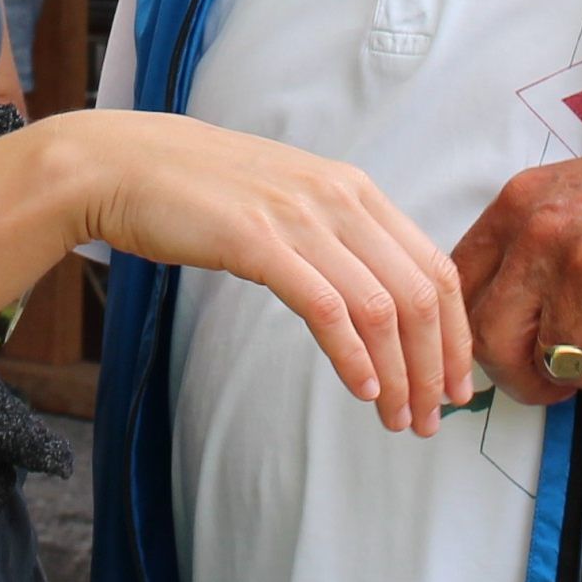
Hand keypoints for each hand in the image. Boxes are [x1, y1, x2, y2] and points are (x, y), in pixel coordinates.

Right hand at [46, 110, 471, 435]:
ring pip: (380, 306)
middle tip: (433, 417)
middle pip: (419, 293)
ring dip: (400, 373)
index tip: (458, 382)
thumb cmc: (199, 191)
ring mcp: (298, 217)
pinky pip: (325, 306)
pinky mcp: (257, 241)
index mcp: (353, 188)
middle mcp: (338, 197)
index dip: (456, 333)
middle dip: (436, 365)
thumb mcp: (287, 200)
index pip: (434, 266)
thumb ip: (334, 234)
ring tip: (399, 417)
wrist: (123, 164)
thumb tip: (376, 295)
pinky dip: (353, 355)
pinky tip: (363, 389)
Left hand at [454, 111, 581, 405]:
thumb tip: (492, 326)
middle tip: (559, 381)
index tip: (507, 358)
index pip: (462, 290)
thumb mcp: (575, 197)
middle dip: (524, 378)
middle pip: (492, 344)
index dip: (477, 338)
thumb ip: (530, 249)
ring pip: (563, 363)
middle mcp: (543, 233)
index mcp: (519, 204)